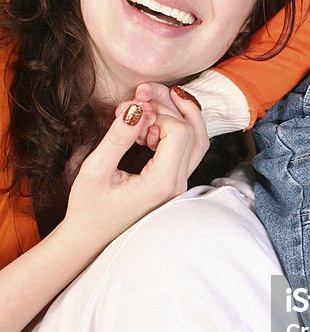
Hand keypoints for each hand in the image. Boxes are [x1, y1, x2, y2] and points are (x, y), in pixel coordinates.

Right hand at [64, 83, 208, 248]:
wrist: (89, 239)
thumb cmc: (88, 209)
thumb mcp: (96, 169)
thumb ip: (118, 137)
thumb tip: (135, 106)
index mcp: (162, 183)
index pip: (179, 132)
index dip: (159, 111)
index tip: (133, 108)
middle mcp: (178, 185)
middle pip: (194, 132)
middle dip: (170, 105)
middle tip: (142, 92)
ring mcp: (179, 185)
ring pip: (197, 141)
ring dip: (177, 115)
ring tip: (149, 102)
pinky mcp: (174, 183)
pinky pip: (187, 150)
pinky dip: (174, 130)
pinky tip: (150, 126)